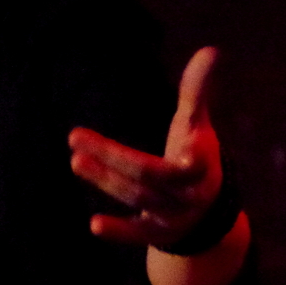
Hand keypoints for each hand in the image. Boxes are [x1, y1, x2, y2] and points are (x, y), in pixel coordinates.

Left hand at [68, 46, 225, 249]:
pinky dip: (118, 231)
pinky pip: (138, 234)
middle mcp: (189, 194)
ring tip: (75, 160)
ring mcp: (174, 217)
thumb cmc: (195, 157)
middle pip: (149, 175)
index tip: (177, 125)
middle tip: (73, 136)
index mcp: (201, 165)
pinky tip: (94, 225)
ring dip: (106, 181)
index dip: (185, 144)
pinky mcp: (157, 235)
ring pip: (138, 199)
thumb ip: (197, 92)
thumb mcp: (196, 127)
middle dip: (112, 156)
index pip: (188, 157)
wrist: (206, 212)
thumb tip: (212, 49)